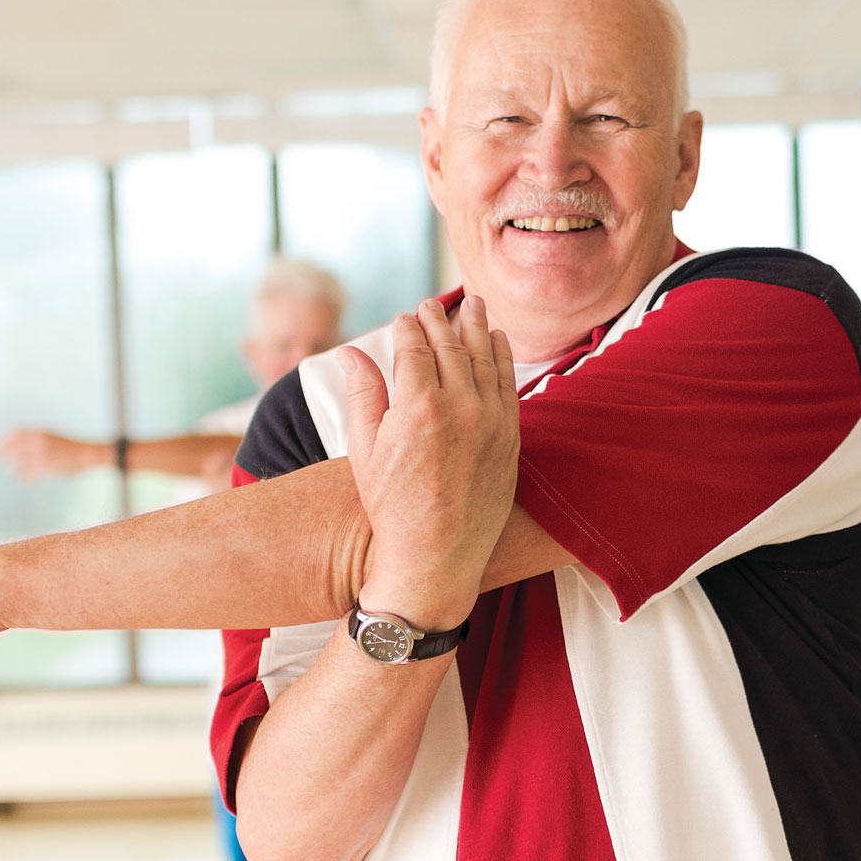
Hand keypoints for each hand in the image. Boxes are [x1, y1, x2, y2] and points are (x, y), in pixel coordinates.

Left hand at [0, 429, 98, 481]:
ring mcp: (39, 454)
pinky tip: (25, 481)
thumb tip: (22, 445)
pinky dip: (24, 479)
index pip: (14, 433)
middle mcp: (36, 441)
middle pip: (11, 447)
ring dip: (15, 470)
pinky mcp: (43, 466)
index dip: (3, 441)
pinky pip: (27, 474)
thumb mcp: (51, 436)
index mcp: (38, 431)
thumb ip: (37, 438)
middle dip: (2, 455)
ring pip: (18, 463)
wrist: (87, 453)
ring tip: (15, 475)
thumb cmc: (71, 447)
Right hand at [336, 294, 517, 630]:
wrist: (436, 557)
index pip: (414, 347)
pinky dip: (503, 356)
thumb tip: (349, 351)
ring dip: (477, 326)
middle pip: (450, 345)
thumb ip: (363, 393)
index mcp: (417, 406)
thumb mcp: (364, 450)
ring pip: (484, 357)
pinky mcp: (511, 437)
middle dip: (439, 320)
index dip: (407, 327)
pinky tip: (497, 339)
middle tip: (431, 304)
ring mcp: (491, 420)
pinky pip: (508, 383)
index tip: (403, 318)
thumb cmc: (391, 507)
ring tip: (473, 304)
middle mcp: (460, 406)